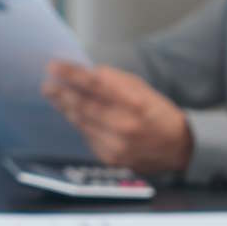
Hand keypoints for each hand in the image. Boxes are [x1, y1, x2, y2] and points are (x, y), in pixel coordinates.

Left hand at [42, 60, 193, 173]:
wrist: (180, 148)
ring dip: (65, 107)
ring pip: (81, 122)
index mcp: (136, 103)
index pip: (96, 85)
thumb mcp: (142, 89)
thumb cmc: (156, 112)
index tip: (53, 66)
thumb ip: (113, 80)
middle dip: (61, 93)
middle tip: (47, 83)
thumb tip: (84, 72)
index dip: (71, 75)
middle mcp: (125, 126)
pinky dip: (78, 123)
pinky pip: (87, 137)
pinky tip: (70, 113)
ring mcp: (117, 145)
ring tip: (53, 94)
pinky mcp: (111, 159)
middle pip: (84, 105)